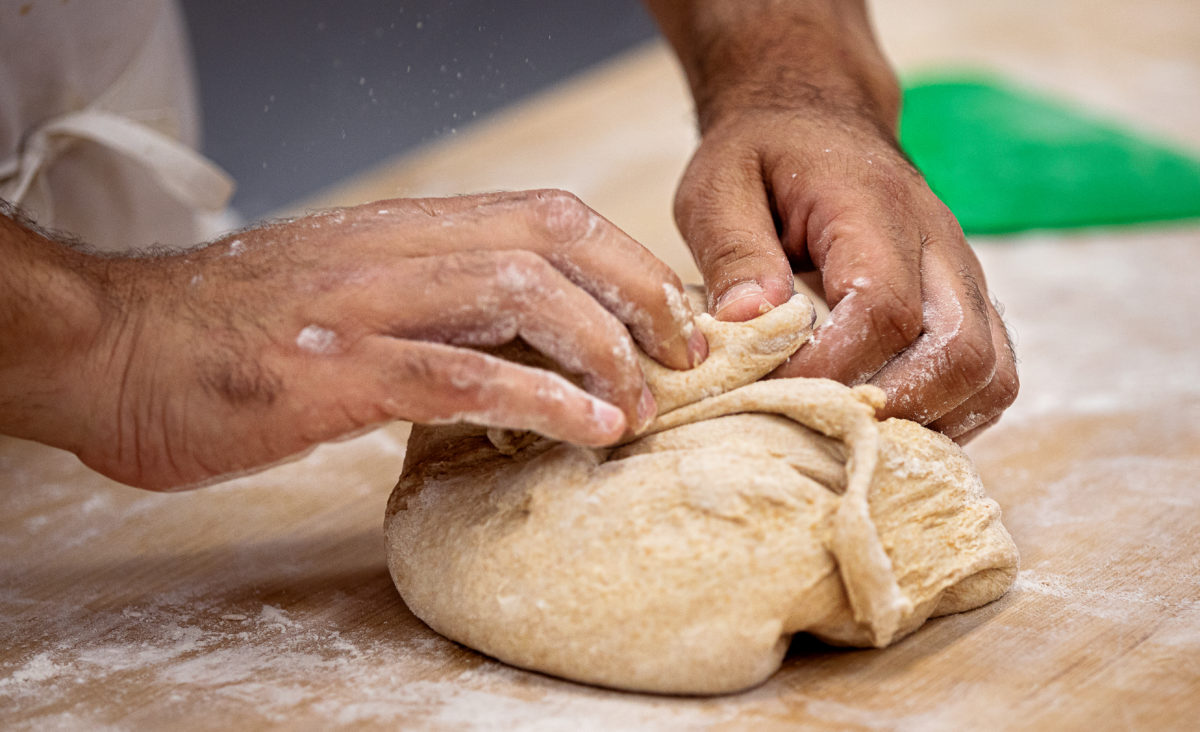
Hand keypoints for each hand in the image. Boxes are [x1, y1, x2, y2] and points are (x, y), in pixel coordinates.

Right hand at [1, 190, 705, 489]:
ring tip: (643, 406)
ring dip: (600, 349)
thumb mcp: (343, 299)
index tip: (669, 317)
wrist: (108, 347)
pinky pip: (456, 376)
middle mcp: (396, 250)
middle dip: (639, 290)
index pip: (544, 217)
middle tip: (685, 353)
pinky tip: (585, 429)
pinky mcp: (333, 370)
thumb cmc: (226, 333)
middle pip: (553, 235)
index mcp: (404, 232)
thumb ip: (426, 307)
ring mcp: (365, 305)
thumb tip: (519, 350)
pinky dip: (534, 401)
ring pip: (519, 295)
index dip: (624, 260)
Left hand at [675, 113, 1017, 441]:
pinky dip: (949, 414)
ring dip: (931, 420)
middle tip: (823, 427)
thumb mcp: (718, 187)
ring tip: (857, 434)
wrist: (814, 117)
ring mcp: (962, 275)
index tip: (773, 393)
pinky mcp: (966, 301)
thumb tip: (749, 321)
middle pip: (962, 353)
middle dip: (894, 409)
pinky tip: (887, 422)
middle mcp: (938, 243)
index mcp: (875, 208)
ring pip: (992, 373)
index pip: (882, 309)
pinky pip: (990, 376)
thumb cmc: (762, 155)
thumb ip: (733, 251)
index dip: (833, 368)